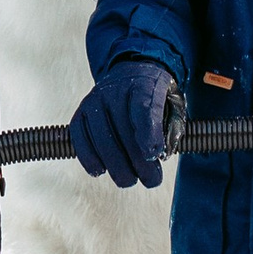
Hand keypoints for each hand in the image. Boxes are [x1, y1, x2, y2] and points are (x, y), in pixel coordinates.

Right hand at [69, 59, 178, 188]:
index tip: (154, 156)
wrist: (131, 73)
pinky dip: (88, 158)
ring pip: (101, 137)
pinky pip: (79, 137)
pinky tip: (100, 171)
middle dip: (137, 160)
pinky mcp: (81, 112)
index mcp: (143, 84)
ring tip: (129, 180)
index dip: (148, 134)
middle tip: (151, 180)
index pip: (143, 109)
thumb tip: (159, 156)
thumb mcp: (172, 104)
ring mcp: (95, 100)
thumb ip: (171, 128)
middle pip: (122, 128)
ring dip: (115, 165)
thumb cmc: (155, 97)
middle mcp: (116, 89)